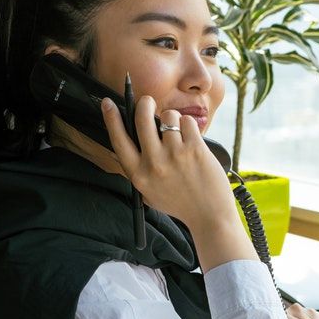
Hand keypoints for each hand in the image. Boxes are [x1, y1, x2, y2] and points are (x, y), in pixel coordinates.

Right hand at [101, 96, 256, 269]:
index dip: (111, 119)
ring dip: (172, 119)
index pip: (118, 141)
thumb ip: (139, 169)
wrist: (209, 216)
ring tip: (178, 132)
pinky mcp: (195, 150)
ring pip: (168, 116)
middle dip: (144, 103)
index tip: (108, 104)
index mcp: (139, 175)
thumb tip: (132, 138)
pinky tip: (192, 139)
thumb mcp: (149, 192)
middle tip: (148, 102)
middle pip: (142, 118)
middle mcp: (154, 163)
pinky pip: (187, 122)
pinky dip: (189, 126)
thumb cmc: (180, 203)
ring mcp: (175, 155)